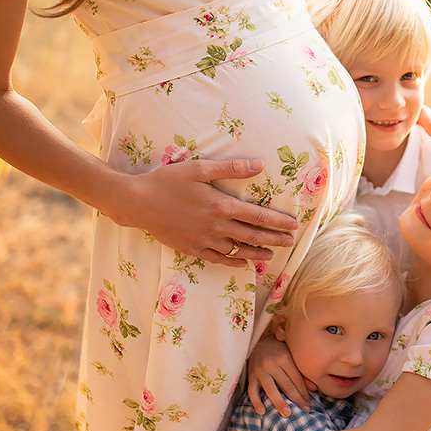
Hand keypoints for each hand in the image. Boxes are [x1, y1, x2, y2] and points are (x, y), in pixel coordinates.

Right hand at [117, 157, 297, 265]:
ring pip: (237, 251)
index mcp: (221, 205)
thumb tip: (260, 166)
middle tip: (290, 242)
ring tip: (271, 255)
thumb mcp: (199, 168)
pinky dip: (233, 263)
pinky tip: (242, 264)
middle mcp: (216, 227)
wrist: (138, 203)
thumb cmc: (168, 181)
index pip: (258, 216)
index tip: (292, 225)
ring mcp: (204, 240)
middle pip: (252, 237)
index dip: (278, 222)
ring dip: (257, 253)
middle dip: (274, 240)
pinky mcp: (191, 249)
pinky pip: (218, 259)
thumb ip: (231, 168)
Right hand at [248, 336, 313, 415]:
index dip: (304, 393)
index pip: (296, 379)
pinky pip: (252, 391)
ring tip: (287, 413)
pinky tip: (262, 412)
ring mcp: (260, 371)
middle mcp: (272, 364)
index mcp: (284, 358)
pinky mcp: (251, 376)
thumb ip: (302, 372)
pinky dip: (256, 402)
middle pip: (286, 385)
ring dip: (279, 402)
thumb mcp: (292, 356)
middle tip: (304, 411)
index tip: (309, 405)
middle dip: (297, 399)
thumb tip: (314, 388)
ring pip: (270, 389)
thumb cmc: (279, 351)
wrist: (260, 342)